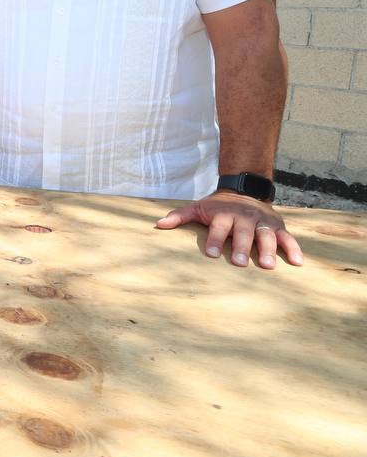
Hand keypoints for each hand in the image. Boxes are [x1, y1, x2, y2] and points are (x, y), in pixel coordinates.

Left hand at [156, 191, 303, 268]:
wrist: (244, 190)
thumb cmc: (217, 207)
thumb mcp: (198, 207)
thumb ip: (179, 216)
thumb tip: (158, 225)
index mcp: (224, 214)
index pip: (218, 227)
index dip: (214, 239)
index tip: (209, 253)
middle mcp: (245, 217)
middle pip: (243, 232)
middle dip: (241, 246)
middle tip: (238, 262)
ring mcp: (263, 222)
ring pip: (266, 235)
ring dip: (268, 250)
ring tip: (267, 266)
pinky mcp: (278, 226)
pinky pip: (288, 238)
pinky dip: (294, 249)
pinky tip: (298, 263)